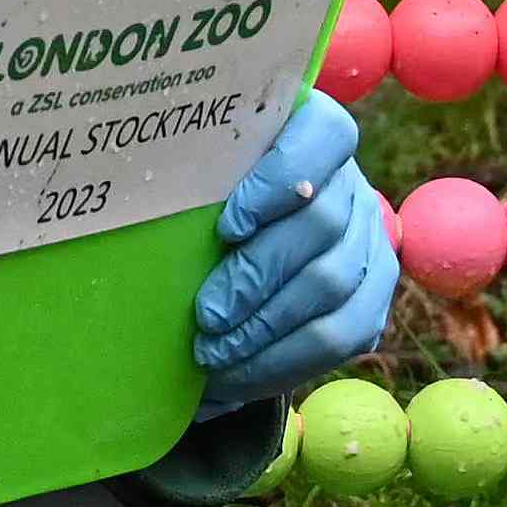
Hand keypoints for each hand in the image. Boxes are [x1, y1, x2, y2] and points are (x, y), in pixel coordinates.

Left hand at [192, 87, 392, 410]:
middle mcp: (351, 183)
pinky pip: (345, 334)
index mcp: (314, 133)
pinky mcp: (373, 295)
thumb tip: (132, 202)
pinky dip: (285, 360)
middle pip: (324, 222)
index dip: (281, 178)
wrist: (245, 245)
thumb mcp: (198, 180)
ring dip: (267, 327)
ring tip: (212, 353)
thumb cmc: (204, 203)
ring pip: (334, 284)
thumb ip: (189, 177)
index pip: (325, 136)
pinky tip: (238, 374)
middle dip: (259, 275)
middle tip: (206, 315)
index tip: (227, 225)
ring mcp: (371, 240)